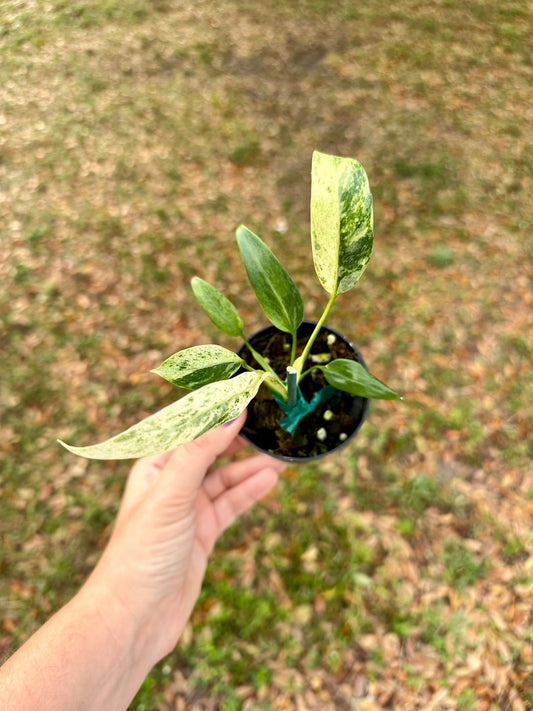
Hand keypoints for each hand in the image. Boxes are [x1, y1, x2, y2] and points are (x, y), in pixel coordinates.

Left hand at [82, 411, 283, 663]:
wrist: (134, 619)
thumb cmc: (139, 553)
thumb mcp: (171, 493)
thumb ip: (200, 451)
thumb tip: (231, 413)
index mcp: (153, 466)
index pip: (188, 426)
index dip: (216, 408)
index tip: (247, 391)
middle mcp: (170, 484)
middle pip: (211, 451)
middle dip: (239, 437)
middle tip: (272, 423)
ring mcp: (188, 510)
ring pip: (226, 478)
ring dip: (251, 466)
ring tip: (283, 454)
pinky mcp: (202, 534)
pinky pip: (232, 505)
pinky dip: (250, 491)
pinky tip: (271, 480)